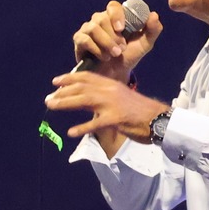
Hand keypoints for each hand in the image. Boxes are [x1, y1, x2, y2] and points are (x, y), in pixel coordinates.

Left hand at [46, 72, 169, 141]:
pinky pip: (95, 124)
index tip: (55, 81)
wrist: (160, 119)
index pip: (86, 77)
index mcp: (112, 84)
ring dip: (65, 103)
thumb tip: (90, 98)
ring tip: (51, 107)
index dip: (69, 78)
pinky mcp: (116, 119)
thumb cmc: (142, 111)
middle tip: (48, 98)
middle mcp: (110, 91)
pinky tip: (71, 132)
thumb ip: (107, 96)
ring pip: (83, 101)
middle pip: (81, 88)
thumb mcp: (122, 97)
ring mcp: (112, 104)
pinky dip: (82, 128)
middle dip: (62, 92)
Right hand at [70, 0, 162, 79]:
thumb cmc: (130, 55)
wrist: (117, 73)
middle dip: (113, 36)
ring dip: (106, 43)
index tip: (122, 28)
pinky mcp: (79, 40)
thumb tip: (154, 15)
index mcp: (115, 17)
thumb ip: (153, 30)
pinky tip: (104, 57)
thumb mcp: (145, 44)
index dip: (116, 15)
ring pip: (93, 28)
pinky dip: (96, 49)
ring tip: (115, 54)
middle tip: (121, 49)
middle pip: (101, 18)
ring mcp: (88, 29)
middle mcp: (100, 20)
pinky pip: (84, 39)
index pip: (113, 6)